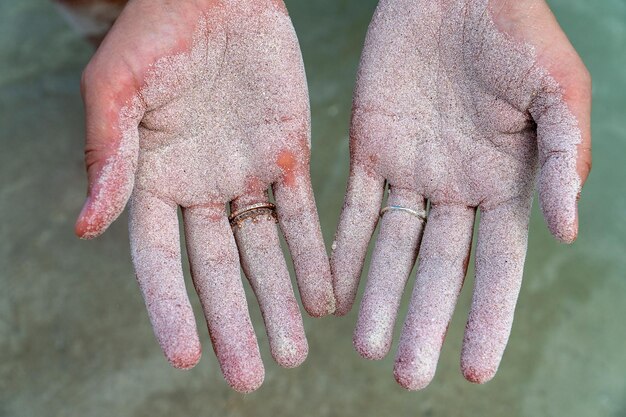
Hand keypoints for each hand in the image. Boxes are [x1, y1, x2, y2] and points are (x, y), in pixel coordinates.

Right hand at [75, 0, 334, 391]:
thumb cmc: (156, 32)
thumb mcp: (115, 89)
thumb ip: (107, 155)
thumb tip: (87, 227)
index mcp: (154, 180)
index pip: (159, 261)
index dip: (172, 308)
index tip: (188, 355)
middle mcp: (202, 189)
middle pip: (220, 270)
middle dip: (235, 322)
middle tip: (253, 376)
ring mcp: (248, 176)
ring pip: (266, 252)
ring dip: (280, 302)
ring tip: (295, 351)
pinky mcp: (289, 157)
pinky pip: (304, 215)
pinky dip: (315, 255)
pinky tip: (327, 296)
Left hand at [331, 0, 590, 388]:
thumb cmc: (517, 32)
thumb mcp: (557, 92)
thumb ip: (562, 160)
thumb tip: (567, 232)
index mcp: (505, 184)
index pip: (497, 267)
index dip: (488, 319)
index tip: (473, 371)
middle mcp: (455, 189)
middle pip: (437, 269)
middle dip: (423, 321)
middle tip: (406, 376)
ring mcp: (410, 171)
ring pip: (391, 247)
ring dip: (378, 296)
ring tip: (365, 345)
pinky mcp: (369, 147)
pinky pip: (354, 206)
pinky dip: (345, 247)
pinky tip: (335, 288)